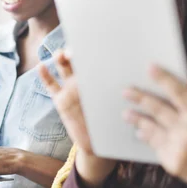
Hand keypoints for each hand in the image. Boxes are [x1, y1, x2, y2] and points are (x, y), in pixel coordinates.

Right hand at [39, 50, 115, 187]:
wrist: (99, 144)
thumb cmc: (114, 125)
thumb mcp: (121, 107)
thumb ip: (125, 92)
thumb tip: (145, 77)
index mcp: (101, 80)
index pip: (97, 58)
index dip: (95, 48)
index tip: (97, 42)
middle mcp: (86, 81)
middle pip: (78, 59)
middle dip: (76, 49)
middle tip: (78, 49)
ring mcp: (71, 89)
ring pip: (63, 68)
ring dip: (60, 58)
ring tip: (61, 54)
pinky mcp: (60, 100)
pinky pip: (51, 85)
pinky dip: (45, 75)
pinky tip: (41, 66)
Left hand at [123, 65, 186, 187]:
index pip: (178, 92)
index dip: (163, 79)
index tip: (150, 67)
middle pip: (159, 109)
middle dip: (141, 98)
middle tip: (125, 91)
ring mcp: (178, 147)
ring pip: (152, 128)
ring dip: (137, 119)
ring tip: (126, 113)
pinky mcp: (171, 161)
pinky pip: (155, 145)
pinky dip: (146, 136)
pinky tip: (139, 131)